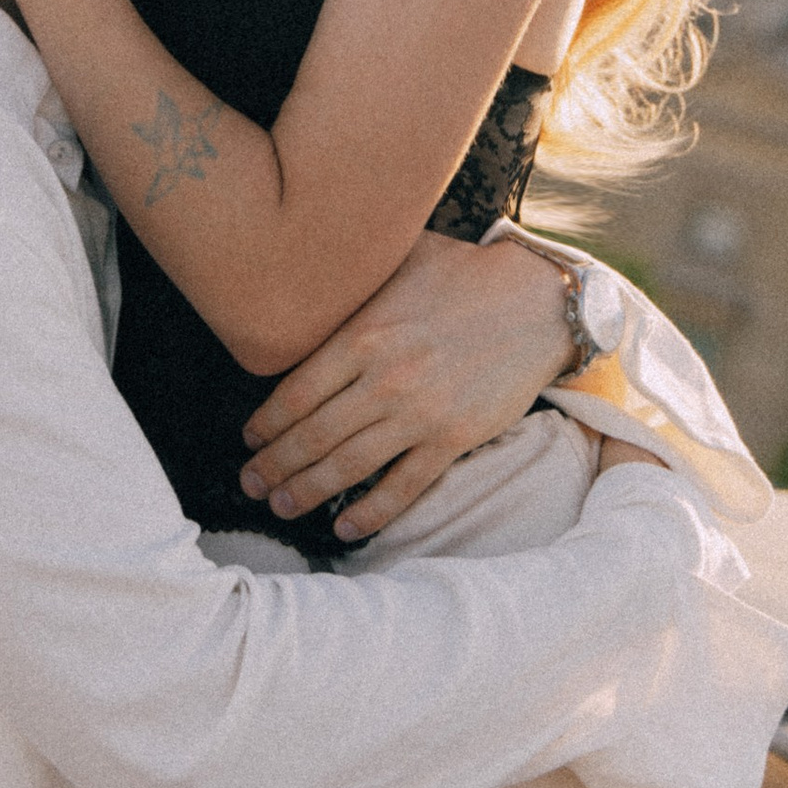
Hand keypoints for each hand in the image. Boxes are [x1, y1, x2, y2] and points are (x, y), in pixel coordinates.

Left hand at [239, 232, 577, 539]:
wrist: (537, 300)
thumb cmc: (464, 273)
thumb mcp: (398, 258)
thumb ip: (350, 280)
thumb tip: (302, 276)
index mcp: (364, 335)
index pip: (296, 392)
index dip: (266, 423)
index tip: (249, 439)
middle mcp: (385, 379)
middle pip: (313, 435)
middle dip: (275, 465)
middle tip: (250, 484)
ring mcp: (420, 413)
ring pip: (349, 465)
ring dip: (308, 491)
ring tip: (281, 505)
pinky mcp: (455, 438)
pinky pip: (405, 486)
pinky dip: (373, 512)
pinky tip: (347, 529)